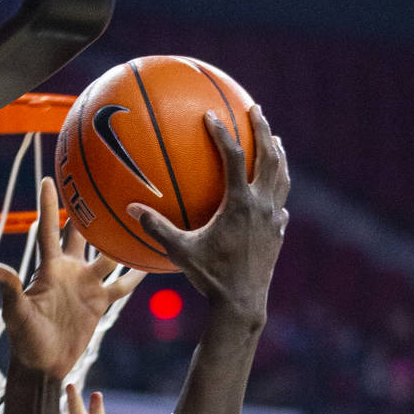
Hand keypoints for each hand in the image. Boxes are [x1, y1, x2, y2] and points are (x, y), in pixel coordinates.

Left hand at [0, 177, 144, 379]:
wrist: (43, 365)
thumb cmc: (24, 340)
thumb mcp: (16, 314)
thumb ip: (10, 289)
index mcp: (49, 268)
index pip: (48, 230)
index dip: (49, 204)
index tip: (51, 178)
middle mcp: (69, 271)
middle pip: (82, 233)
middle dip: (90, 209)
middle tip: (103, 180)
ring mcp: (86, 285)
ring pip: (108, 254)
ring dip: (121, 238)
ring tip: (138, 214)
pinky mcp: (99, 303)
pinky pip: (121, 285)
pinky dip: (136, 274)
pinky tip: (152, 260)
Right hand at [128, 105, 289, 327]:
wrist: (242, 303)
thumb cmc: (210, 277)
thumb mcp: (180, 252)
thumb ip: (157, 228)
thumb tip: (132, 209)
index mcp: (239, 204)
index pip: (234, 157)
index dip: (222, 134)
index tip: (211, 116)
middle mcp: (262, 205)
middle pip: (268, 156)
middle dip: (263, 129)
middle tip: (256, 109)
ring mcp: (274, 219)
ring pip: (282, 176)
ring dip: (278, 155)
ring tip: (275, 141)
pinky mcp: (279, 233)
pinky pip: (281, 203)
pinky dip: (278, 190)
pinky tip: (273, 192)